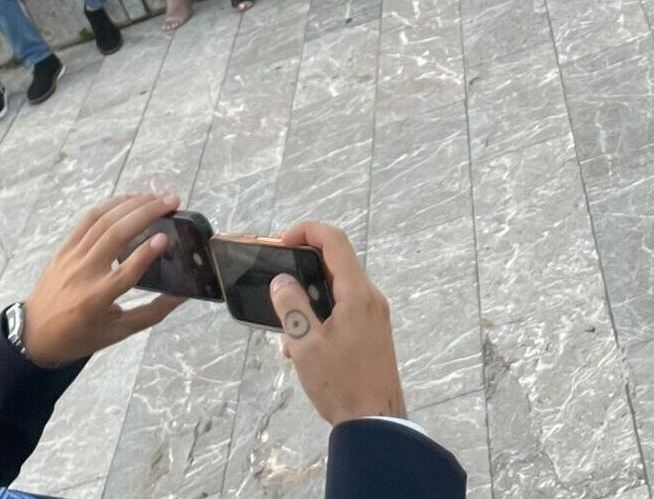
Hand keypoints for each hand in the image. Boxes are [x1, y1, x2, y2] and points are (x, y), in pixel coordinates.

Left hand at [19, 193, 185, 367]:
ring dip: (132, 203)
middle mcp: (84, 273)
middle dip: (147, 213)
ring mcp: (72, 257)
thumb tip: (183, 295)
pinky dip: (111, 205)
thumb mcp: (118, 332)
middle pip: (116, 234)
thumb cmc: (80, 336)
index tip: (166, 238)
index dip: (146, 253)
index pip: (126, 271)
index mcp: (97, 298)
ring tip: (157, 197)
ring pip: (103, 220)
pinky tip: (130, 200)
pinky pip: (88, 219)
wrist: (34, 333)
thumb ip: (152, 313)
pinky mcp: (64, 248)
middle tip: (173, 202)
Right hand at [268, 221, 406, 424]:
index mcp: (358, 294)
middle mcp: (371, 298)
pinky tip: (304, 344)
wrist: (375, 422)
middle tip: (278, 281)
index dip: (306, 231)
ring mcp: (375, 315)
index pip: (334, 241)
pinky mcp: (373, 331)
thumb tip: (282, 281)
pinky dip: (322, 313)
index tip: (281, 243)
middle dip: (303, 266)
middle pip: (337, 262)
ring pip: (339, 287)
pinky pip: (346, 308)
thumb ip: (292, 307)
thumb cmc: (341, 384)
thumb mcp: (306, 345)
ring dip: (310, 296)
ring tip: (288, 326)